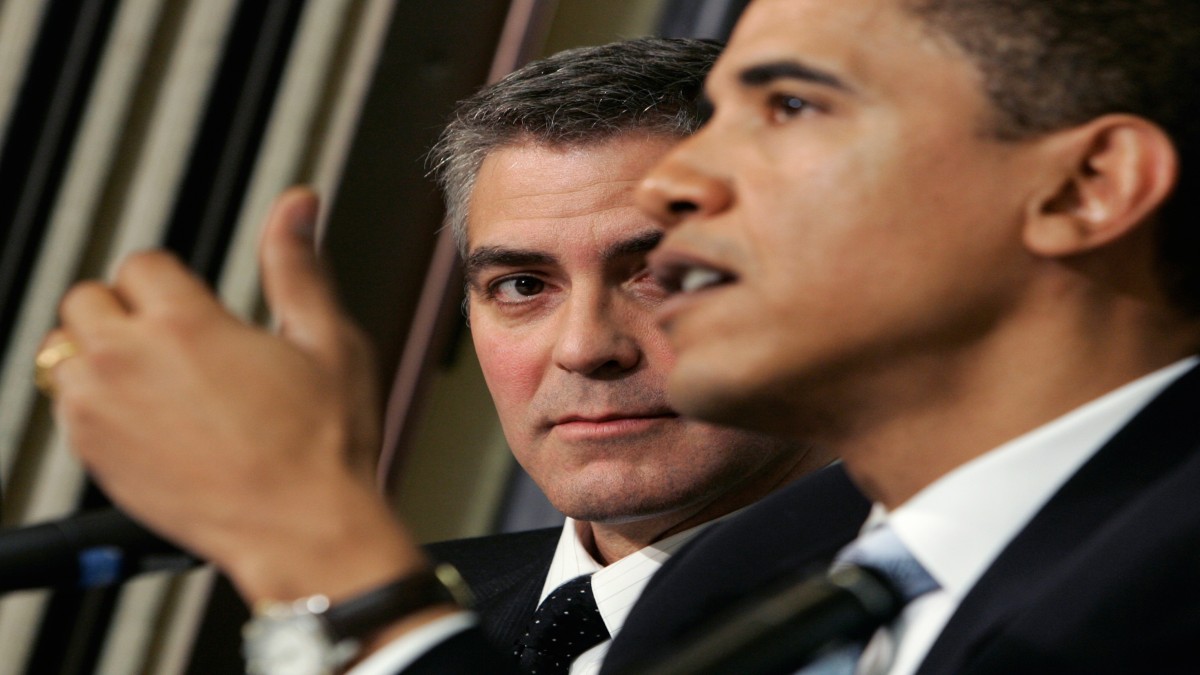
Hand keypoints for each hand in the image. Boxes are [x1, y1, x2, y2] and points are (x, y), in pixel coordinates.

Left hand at [46, 187, 425, 602]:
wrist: (302, 529)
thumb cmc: (323, 445)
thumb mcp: (328, 340)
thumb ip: (298, 265)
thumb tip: (296, 204)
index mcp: (186, 324)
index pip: (142, 264)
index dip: (174, 283)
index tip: (195, 308)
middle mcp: (129, 361)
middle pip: (87, 299)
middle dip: (127, 311)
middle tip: (173, 343)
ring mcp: (102, 412)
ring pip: (64, 352)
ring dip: (102, 357)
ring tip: (157, 382)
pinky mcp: (92, 455)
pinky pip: (66, 406)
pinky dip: (95, 404)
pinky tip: (148, 420)